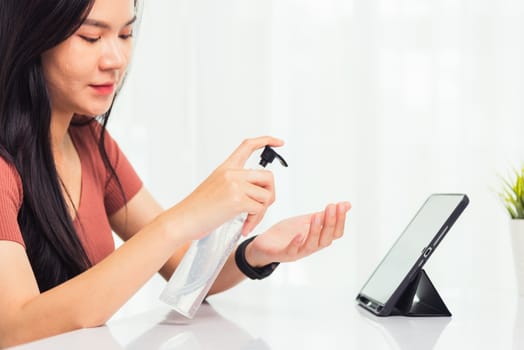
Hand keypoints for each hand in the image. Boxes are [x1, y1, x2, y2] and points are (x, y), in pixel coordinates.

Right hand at [167, 136, 283, 240]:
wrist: (182, 220)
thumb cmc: (197, 210)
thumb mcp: (215, 188)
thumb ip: (235, 185)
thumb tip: (259, 194)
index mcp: (225, 168)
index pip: (248, 145)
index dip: (266, 140)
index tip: (280, 142)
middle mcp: (231, 173)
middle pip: (268, 176)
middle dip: (270, 195)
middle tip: (260, 209)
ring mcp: (235, 186)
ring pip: (266, 195)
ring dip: (261, 212)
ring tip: (248, 222)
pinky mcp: (237, 200)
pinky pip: (259, 209)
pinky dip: (255, 221)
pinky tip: (244, 228)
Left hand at [245, 202, 350, 265]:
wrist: (264, 244)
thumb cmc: (286, 234)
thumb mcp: (306, 221)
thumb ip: (324, 215)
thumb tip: (346, 205)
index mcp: (317, 239)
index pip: (335, 233)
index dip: (340, 220)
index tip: (342, 206)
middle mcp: (310, 247)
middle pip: (326, 239)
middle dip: (331, 223)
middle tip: (332, 207)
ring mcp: (297, 251)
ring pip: (312, 245)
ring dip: (316, 231)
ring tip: (318, 216)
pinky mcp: (283, 253)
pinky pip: (292, 250)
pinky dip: (297, 243)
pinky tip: (299, 233)